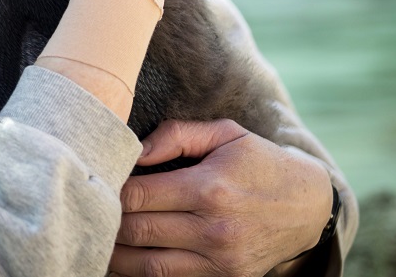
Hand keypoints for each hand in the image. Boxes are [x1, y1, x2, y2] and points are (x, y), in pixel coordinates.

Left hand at [110, 120, 333, 276]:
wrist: (308, 206)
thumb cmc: (259, 162)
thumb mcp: (224, 133)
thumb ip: (176, 135)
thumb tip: (134, 150)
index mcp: (209, 187)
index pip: (139, 195)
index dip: (110, 189)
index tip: (95, 180)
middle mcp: (213, 228)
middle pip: (137, 231)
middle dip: (106, 220)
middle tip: (87, 208)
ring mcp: (219, 260)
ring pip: (147, 265)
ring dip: (114, 254)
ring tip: (95, 238)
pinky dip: (139, 274)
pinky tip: (121, 259)